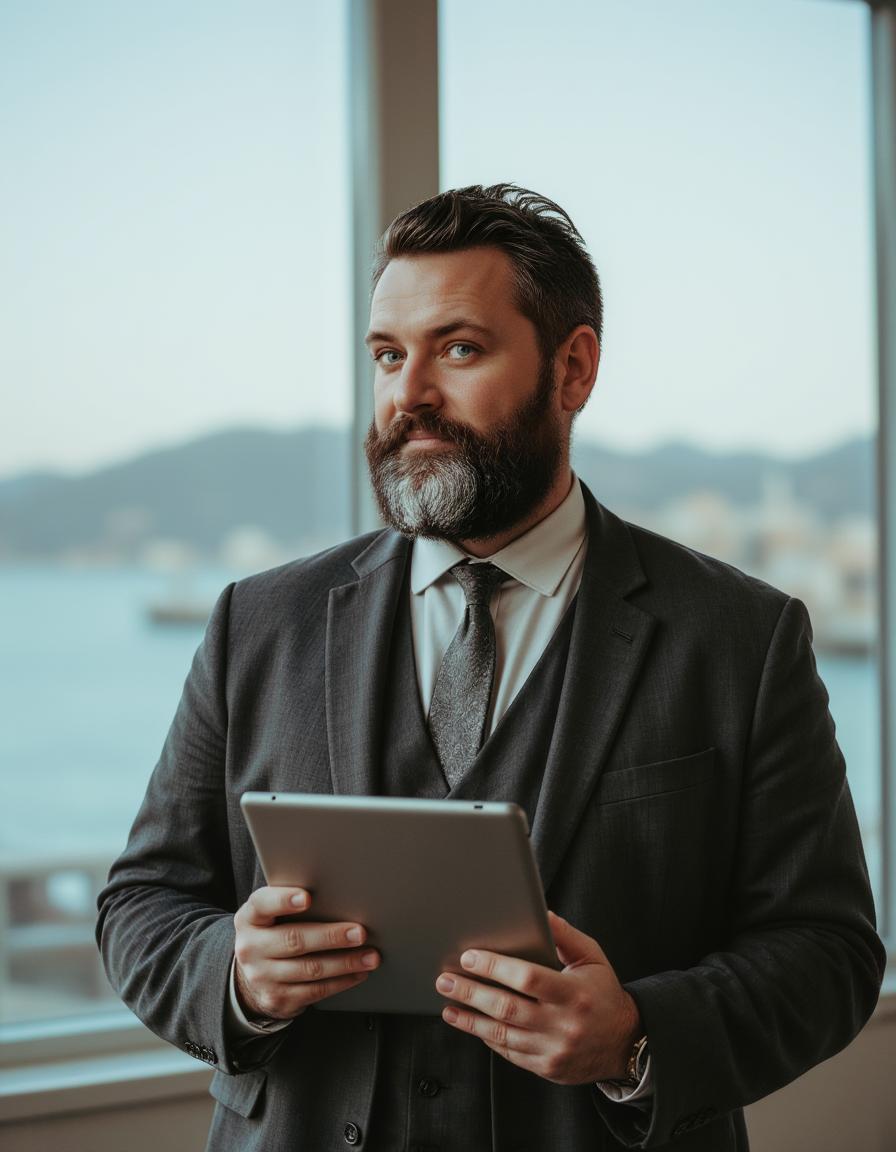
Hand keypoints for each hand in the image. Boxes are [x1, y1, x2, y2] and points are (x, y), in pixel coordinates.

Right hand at [233, 886, 379, 1020]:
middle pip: (294, 940)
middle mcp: (251, 948)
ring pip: (310, 969)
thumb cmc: (272, 933)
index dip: (283, 900)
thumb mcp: (270, 915)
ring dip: (345, 962)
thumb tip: (337, 892)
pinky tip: (358, 973)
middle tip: (359, 932)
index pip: (262, 905)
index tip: (307, 898)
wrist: (251, 976)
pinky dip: (342, 981)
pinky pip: (315, 991)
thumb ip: (291, 902)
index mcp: (249, 919)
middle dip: (331, 936)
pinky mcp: (278, 999)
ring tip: (370, 956)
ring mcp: (262, 976)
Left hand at [435, 910, 640, 1083]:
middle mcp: (563, 1024)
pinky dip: (487, 1037)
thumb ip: (564, 935)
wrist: (625, 1042)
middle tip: (445, 980)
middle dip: (471, 992)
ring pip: (502, 1035)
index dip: (495, 966)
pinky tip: (471, 1023)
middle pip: (507, 1008)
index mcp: (574, 994)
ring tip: (448, 1004)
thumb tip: (540, 912)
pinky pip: (509, 1053)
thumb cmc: (603, 993)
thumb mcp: (592, 958)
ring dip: (470, 1019)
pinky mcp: (547, 1067)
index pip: (528, 978)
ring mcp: (554, 1050)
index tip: (469, 957)